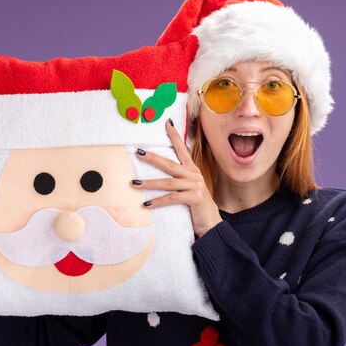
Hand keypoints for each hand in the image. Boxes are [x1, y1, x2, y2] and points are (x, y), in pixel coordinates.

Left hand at [132, 120, 222, 237]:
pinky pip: (171, 198)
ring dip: (149, 183)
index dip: (175, 136)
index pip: (182, 149)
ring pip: (167, 182)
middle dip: (153, 158)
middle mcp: (194, 175)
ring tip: (134, 183)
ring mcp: (195, 186)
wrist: (211, 222)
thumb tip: (159, 172)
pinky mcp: (194, 198)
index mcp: (192, 170)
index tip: (167, 123)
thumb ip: (178, 179)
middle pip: (169, 164)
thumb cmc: (196, 205)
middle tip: (138, 152)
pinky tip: (146, 204)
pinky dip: (158, 201)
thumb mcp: (188, 188)